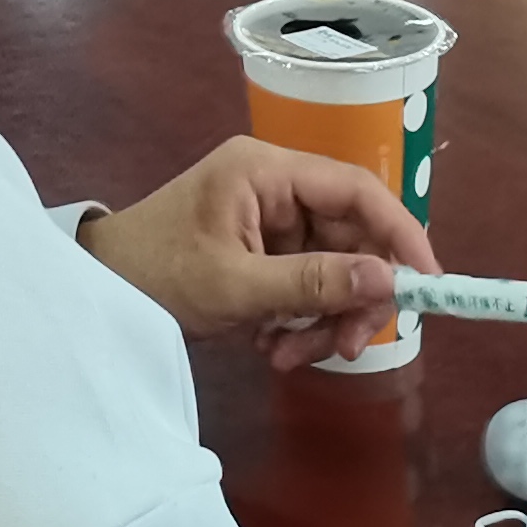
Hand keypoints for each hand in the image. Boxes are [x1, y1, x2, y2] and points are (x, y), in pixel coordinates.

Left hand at [77, 134, 430, 371]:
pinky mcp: (261, 253)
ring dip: (320, 319)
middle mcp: (274, 187)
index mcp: (266, 171)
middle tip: (345, 347)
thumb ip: (313, 282)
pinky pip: (305, 286)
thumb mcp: (237, 286)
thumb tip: (388, 280)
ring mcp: (268, 221)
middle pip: (349, 237)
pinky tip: (270, 348)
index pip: (356, 189)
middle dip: (350, 297)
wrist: (98, 291)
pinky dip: (298, 322)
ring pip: (331, 270)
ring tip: (285, 356)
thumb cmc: (158, 274)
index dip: (400, 232)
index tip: (428, 282)